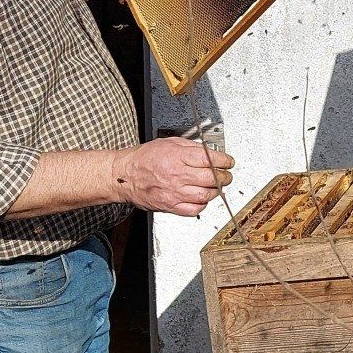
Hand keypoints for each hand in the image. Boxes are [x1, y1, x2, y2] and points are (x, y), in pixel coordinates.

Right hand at [108, 138, 234, 216]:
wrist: (124, 175)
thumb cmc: (144, 158)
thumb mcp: (168, 143)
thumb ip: (191, 147)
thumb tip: (210, 152)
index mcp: (177, 156)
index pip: (210, 159)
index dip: (224, 161)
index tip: (228, 162)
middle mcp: (177, 175)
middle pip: (212, 178)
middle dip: (224, 176)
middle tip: (226, 175)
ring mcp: (174, 193)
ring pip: (206, 195)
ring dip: (215, 191)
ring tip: (215, 186)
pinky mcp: (170, 206)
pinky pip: (194, 209)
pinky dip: (202, 204)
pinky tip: (201, 198)